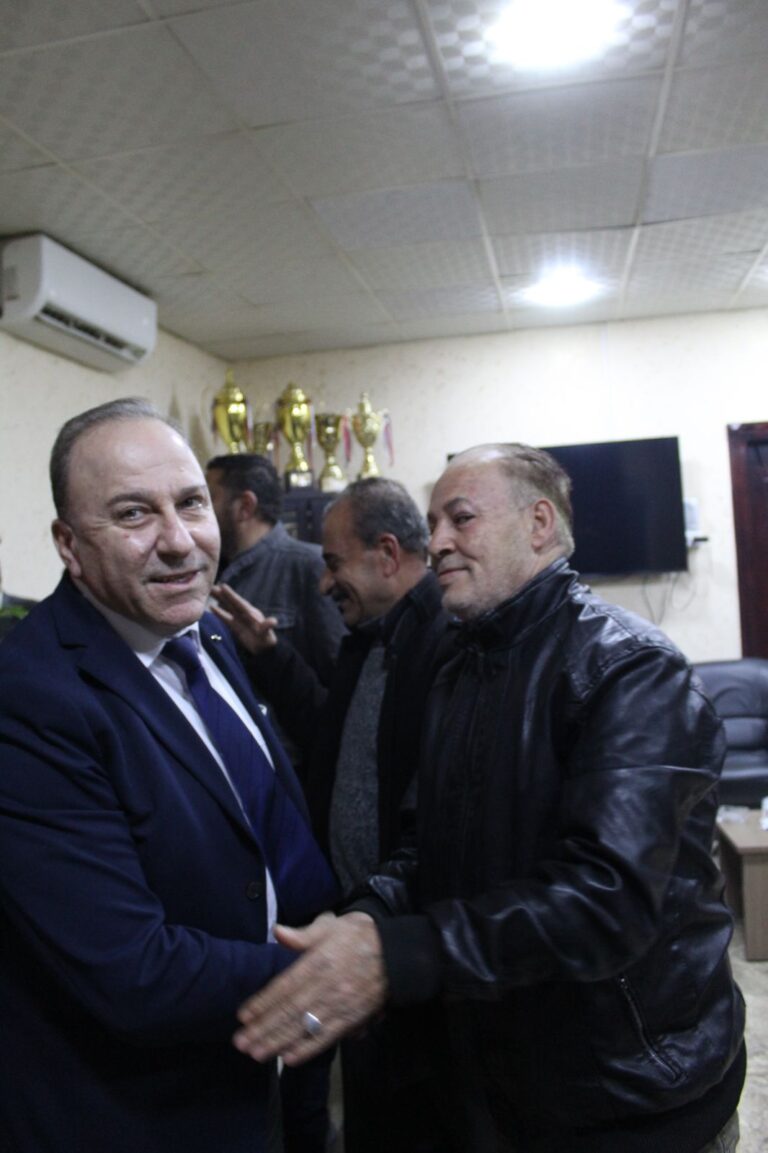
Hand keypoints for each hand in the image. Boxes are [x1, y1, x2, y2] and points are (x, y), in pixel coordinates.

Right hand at [210, 583, 277, 651]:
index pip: (239, 603)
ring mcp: (239, 619)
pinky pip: (225, 618)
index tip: (223, 586)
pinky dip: (219, 613)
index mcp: (251, 613)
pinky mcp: (235, 626)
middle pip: (231, 602)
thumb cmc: (266, 641)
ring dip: (219, 600)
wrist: (264, 650)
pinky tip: (211, 607)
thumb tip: (273, 621)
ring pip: (227, 608)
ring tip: (210, 592)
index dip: (231, 595)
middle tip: (211, 586)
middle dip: (222, 594)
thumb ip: (267, 627)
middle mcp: (244, 614)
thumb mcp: (267, 634)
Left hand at [232, 912, 386, 1064]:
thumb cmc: (358, 935)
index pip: (285, 985)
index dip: (263, 1002)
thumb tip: (277, 932)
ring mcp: (341, 1004)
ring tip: (257, 1053)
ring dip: (280, 1042)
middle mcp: (328, 985)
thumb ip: (303, 934)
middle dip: (264, 1028)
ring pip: (305, 1026)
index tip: (243, 1015)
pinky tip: (290, 1058)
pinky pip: (328, 1036)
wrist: (397, 952)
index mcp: (319, 961)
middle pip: (291, 1010)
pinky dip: (309, 1049)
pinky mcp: (353, 1018)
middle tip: (241, 1043)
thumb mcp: (331, 925)